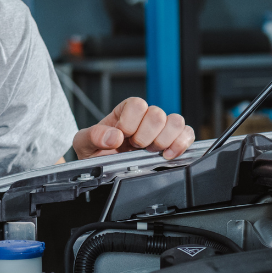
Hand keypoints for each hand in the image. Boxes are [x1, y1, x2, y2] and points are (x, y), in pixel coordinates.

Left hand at [73, 97, 194, 159]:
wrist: (102, 168)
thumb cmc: (95, 151)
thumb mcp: (84, 143)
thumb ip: (93, 136)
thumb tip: (114, 136)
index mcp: (124, 112)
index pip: (137, 104)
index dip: (131, 122)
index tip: (123, 137)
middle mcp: (144, 118)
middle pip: (158, 114)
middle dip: (146, 136)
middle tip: (136, 147)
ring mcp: (160, 129)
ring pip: (176, 122)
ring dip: (164, 140)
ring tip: (151, 151)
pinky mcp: (173, 140)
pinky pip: (188, 134)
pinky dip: (181, 145)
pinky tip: (167, 155)